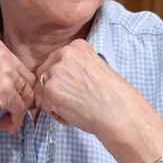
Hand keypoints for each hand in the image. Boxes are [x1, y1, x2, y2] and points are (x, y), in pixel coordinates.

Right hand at [0, 38, 34, 133]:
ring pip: (26, 95)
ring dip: (18, 111)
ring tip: (6, 121)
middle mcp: (3, 56)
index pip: (20, 68)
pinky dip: (15, 120)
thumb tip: (20, 86)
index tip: (13, 98)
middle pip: (27, 81)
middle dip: (22, 98)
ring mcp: (5, 73)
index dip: (18, 86)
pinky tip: (5, 125)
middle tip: (10, 112)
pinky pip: (19, 109)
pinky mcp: (4, 92)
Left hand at [33, 39, 150, 140]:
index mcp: (78, 46)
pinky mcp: (50, 90)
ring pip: (43, 88)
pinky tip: (70, 115)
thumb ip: (78, 67)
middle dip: (54, 87)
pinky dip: (55, 112)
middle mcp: (65, 54)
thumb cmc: (113, 95)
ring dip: (54, 100)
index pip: (57, 59)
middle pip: (46, 71)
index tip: (70, 86)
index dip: (61, 75)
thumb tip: (65, 76)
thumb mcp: (97, 67)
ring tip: (72, 109)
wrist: (118, 111)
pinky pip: (44, 103)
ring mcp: (56, 71)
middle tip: (69, 99)